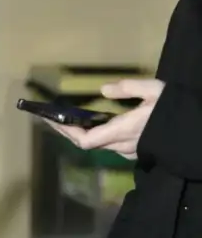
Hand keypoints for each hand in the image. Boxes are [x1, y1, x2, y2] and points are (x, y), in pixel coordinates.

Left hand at [46, 78, 165, 158]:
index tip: (51, 120)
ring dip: (82, 133)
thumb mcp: (154, 90)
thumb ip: (128, 88)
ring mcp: (133, 150)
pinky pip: (112, 144)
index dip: (66, 133)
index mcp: (123, 130)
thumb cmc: (177, 108)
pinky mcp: (140, 150)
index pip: (86, 141)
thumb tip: (104, 90)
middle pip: (89, 143)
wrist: (199, 130)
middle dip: (68, 131)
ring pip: (100, 144)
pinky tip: (94, 122)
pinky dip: (98, 134)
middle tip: (51, 117)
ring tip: (68, 118)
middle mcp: (125, 145)